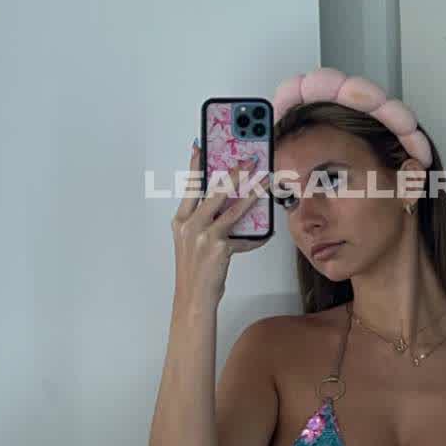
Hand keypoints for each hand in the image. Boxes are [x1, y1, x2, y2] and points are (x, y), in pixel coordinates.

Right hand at [172, 138, 269, 302]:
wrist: (193, 298)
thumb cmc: (195, 271)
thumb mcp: (192, 241)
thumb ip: (206, 221)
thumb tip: (230, 204)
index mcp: (181, 220)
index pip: (190, 186)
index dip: (196, 165)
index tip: (201, 147)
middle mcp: (190, 225)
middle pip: (215, 191)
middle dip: (235, 173)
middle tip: (249, 160)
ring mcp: (204, 236)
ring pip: (234, 208)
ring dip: (253, 193)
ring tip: (265, 182)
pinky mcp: (220, 248)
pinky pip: (244, 237)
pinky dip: (256, 237)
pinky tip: (265, 235)